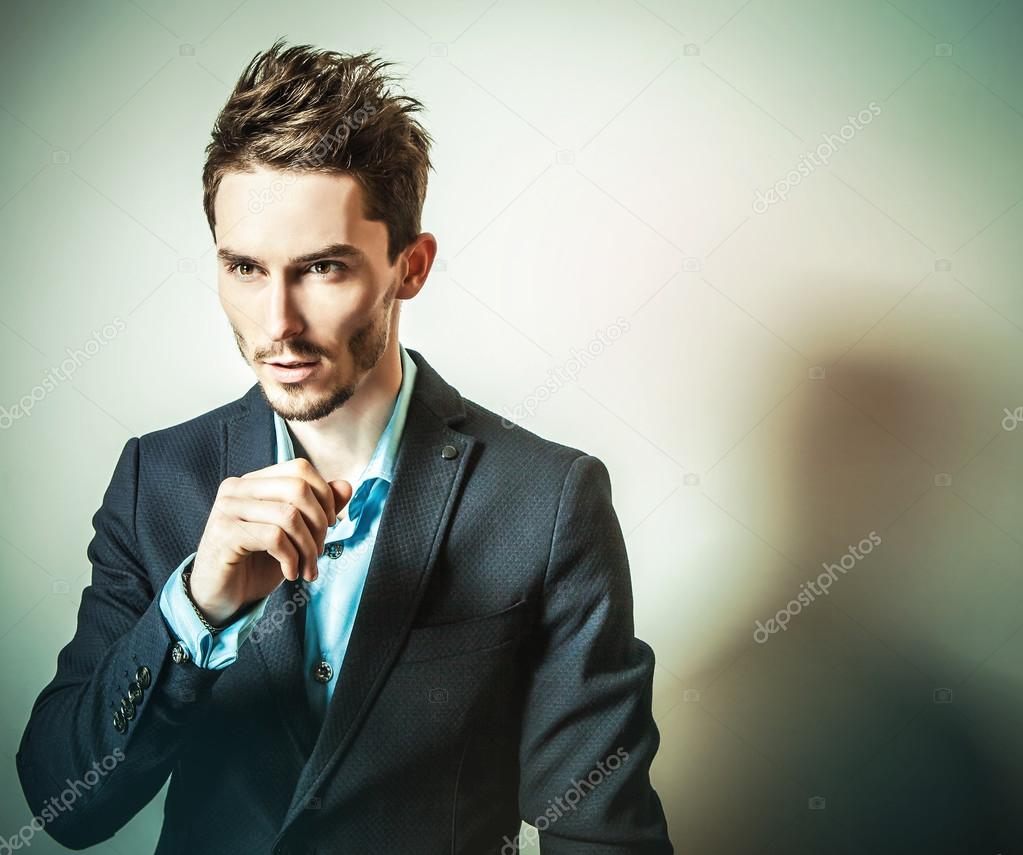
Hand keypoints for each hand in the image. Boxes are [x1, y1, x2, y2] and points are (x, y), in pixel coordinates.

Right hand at [189, 458, 352, 625]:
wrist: (220, 598)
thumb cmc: (257, 564)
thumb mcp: (295, 535)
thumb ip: (319, 508)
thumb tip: (346, 485)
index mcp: (253, 481)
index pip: (300, 469)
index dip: (324, 496)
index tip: (331, 525)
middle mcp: (236, 488)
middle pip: (298, 488)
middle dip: (320, 524)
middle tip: (318, 551)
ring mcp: (227, 509)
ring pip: (289, 515)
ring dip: (308, 548)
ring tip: (307, 569)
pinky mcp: (224, 534)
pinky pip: (274, 537)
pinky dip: (291, 559)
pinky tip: (290, 574)